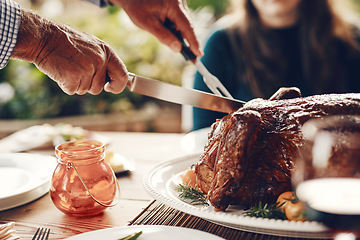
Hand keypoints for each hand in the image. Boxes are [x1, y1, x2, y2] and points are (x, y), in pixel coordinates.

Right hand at [12, 9, 127, 94]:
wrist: (43, 37)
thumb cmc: (66, 41)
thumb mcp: (91, 46)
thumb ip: (103, 60)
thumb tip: (112, 79)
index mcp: (106, 52)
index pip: (123, 76)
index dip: (118, 86)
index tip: (110, 88)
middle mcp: (100, 61)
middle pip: (99, 87)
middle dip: (88, 84)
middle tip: (76, 69)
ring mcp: (87, 69)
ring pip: (85, 90)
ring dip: (76, 83)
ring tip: (68, 67)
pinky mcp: (74, 78)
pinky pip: (72, 90)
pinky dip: (65, 85)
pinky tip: (60, 71)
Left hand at [113, 0, 202, 56]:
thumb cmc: (137, 7)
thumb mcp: (148, 24)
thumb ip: (164, 36)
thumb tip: (178, 49)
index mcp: (173, 5)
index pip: (187, 26)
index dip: (194, 42)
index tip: (199, 54)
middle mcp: (179, 2)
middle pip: (188, 25)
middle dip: (189, 41)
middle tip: (194, 58)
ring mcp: (179, 2)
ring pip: (184, 23)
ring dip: (182, 35)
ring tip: (181, 47)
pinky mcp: (176, 5)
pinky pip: (180, 19)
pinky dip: (178, 29)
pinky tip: (173, 36)